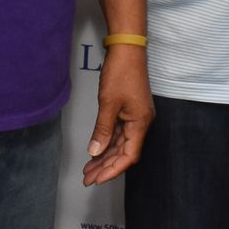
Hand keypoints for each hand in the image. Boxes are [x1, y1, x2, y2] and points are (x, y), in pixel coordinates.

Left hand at [83, 44, 153, 184]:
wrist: (127, 49)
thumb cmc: (120, 74)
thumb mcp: (108, 103)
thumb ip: (102, 129)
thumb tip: (95, 152)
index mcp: (140, 123)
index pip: (129, 155)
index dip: (113, 169)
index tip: (97, 179)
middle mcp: (140, 123)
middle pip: (124, 152)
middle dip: (106, 166)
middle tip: (87, 179)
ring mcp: (135, 117)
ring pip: (120, 144)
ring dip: (105, 157)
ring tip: (88, 169)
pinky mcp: (129, 111)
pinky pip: (118, 133)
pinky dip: (107, 143)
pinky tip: (96, 151)